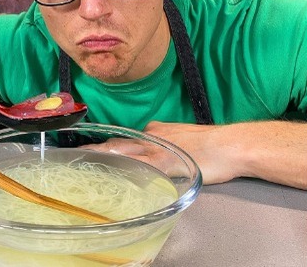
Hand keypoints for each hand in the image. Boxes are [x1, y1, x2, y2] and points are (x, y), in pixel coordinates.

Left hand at [83, 120, 306, 188]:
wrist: (231, 145)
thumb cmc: (212, 144)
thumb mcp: (183, 137)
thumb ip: (166, 141)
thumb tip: (155, 141)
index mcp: (155, 132)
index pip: (125, 138)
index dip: (105, 144)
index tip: (86, 149)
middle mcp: (152, 139)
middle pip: (117, 143)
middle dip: (96, 149)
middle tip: (74, 153)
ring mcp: (158, 152)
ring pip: (124, 153)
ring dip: (103, 157)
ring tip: (83, 162)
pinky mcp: (167, 165)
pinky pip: (142, 169)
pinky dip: (126, 170)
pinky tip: (113, 174)